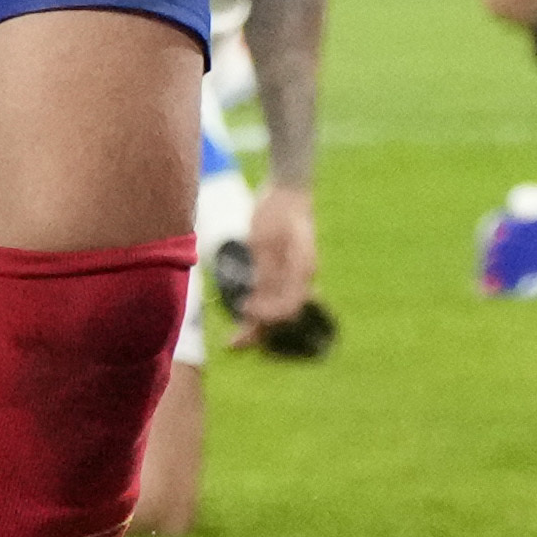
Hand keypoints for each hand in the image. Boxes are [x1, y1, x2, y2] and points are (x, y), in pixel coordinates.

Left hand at [242, 180, 318, 331]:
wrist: (283, 193)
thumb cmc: (287, 213)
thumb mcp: (293, 240)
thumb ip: (292, 272)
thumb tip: (288, 301)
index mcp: (304, 274)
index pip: (288, 308)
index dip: (269, 314)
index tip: (247, 309)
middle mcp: (294, 280)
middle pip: (277, 315)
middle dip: (259, 331)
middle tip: (234, 344)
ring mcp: (280, 275)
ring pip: (267, 309)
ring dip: (253, 327)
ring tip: (233, 343)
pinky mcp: (266, 269)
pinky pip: (260, 296)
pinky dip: (250, 311)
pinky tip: (237, 320)